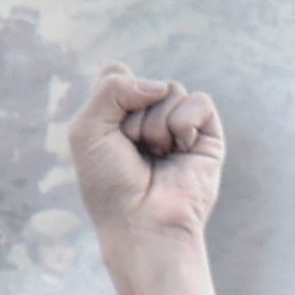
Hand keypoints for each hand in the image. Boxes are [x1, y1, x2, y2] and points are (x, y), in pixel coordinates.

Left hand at [69, 66, 223, 243]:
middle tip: (133, 151)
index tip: (107, 128)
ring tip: (156, 155)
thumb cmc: (109, 183)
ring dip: (156, 124)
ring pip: (170, 89)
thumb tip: (160, 86)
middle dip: (132, 116)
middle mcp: (147, 118)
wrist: (143, 222)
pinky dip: (185, 121)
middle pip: (142, 82)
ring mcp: (178, 127)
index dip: (112, 92)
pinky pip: (199, 101)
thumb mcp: (87, 129)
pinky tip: (181, 147)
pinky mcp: (207, 138)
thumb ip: (112, 88)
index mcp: (116, 115)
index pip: (117, 72)